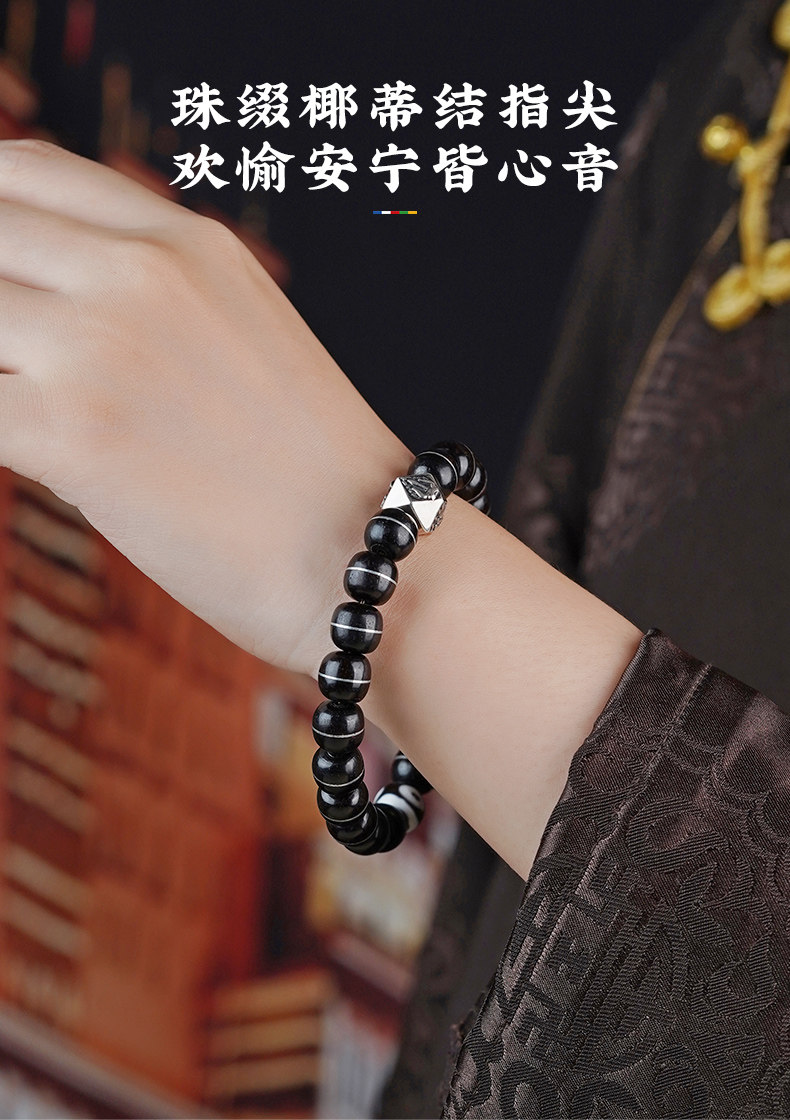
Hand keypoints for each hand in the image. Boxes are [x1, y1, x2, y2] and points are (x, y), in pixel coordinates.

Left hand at [0, 139, 413, 675]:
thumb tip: (56, 313)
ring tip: (28, 418)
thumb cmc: (308, 471)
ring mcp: (101, 344)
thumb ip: (156, 299)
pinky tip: (25, 459)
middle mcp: (140, 270)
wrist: (365, 553)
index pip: (25, 174)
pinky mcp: (71, 432)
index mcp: (186, 241)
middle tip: (14, 365)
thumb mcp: (246, 337)